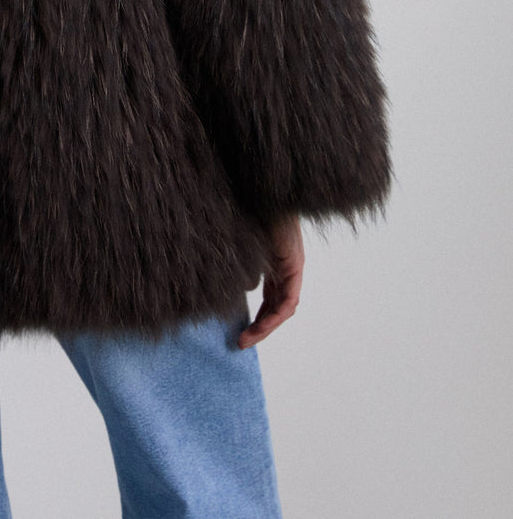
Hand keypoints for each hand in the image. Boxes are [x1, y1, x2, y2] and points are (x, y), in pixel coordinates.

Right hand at [237, 213, 303, 349]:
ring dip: (266, 326)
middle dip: (260, 327)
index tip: (241, 331)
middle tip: (241, 342)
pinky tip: (260, 324)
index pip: (270, 297)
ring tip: (247, 338)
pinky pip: (288, 299)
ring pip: (284, 307)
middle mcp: (287, 268)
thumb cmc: (250, 210)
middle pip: (278, 306)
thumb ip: (245, 264)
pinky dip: (275, 315)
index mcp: (276, 263)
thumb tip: (246, 286)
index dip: (258, 317)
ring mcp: (292, 266)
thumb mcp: (245, 244)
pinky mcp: (293, 264)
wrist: (264, 191)